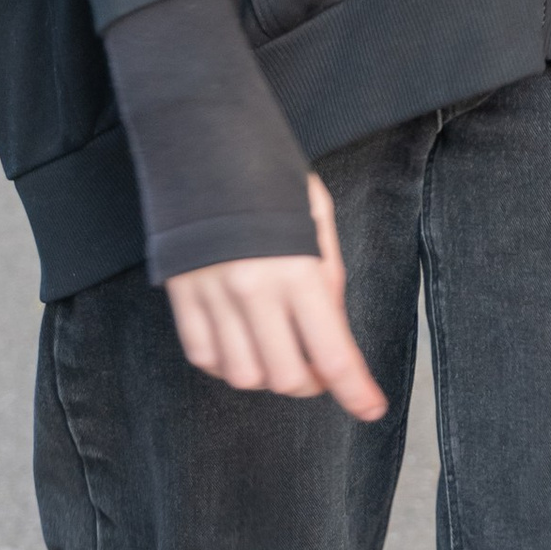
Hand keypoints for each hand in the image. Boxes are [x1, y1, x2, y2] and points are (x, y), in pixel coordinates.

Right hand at [164, 173, 387, 421]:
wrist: (202, 142)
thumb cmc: (268, 176)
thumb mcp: (315, 218)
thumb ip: (328, 277)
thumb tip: (331, 332)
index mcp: (296, 269)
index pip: (332, 351)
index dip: (354, 389)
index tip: (371, 407)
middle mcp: (253, 290)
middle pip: (285, 376)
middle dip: (310, 383)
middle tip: (319, 369)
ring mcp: (211, 296)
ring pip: (242, 375)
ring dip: (267, 376)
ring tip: (279, 349)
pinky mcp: (180, 295)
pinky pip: (203, 356)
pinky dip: (226, 363)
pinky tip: (241, 342)